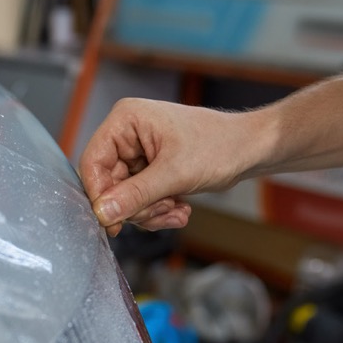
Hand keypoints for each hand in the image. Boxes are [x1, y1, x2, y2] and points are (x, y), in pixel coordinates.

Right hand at [79, 98, 259, 235]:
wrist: (250, 149)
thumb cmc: (219, 146)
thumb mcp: (174, 174)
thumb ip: (135, 195)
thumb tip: (102, 213)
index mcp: (126, 120)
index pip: (93, 162)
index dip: (99, 195)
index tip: (112, 222)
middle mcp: (127, 134)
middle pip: (108, 184)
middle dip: (136, 206)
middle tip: (162, 211)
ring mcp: (138, 152)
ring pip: (124, 196)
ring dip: (149, 211)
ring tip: (176, 210)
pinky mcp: (149, 168)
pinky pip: (139, 198)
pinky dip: (157, 209)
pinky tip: (179, 209)